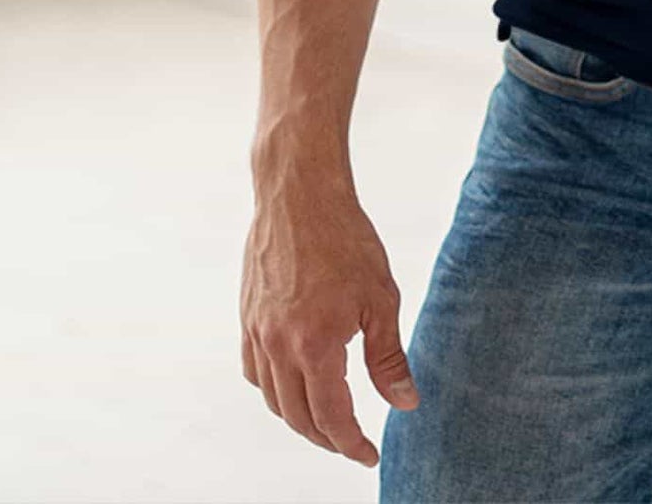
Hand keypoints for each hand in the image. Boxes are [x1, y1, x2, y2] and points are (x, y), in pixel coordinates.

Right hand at [241, 177, 419, 468]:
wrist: (300, 194)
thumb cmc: (346, 239)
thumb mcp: (381, 298)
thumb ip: (388, 357)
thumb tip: (405, 403)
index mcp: (314, 346)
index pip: (331, 418)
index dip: (351, 444)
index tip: (369, 455)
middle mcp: (277, 347)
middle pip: (297, 417)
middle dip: (326, 438)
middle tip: (351, 443)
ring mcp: (256, 333)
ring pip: (272, 398)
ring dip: (298, 418)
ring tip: (326, 420)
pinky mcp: (246, 317)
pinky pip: (253, 372)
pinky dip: (273, 389)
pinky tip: (292, 383)